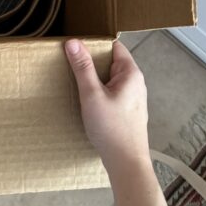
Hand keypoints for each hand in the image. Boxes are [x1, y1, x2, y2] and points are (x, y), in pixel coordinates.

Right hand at [65, 39, 149, 176]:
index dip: (94, 44)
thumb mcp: (92, 95)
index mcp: (131, 73)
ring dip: (94, 78)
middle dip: (91, 62)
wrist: (126, 164)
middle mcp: (135, 83)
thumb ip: (83, 67)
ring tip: (75, 81)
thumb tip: (73, 42)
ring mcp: (132, 98)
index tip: (76, 47)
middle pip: (111, 61)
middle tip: (71, 63)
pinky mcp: (127, 110)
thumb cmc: (111, 129)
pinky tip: (86, 100)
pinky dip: (99, 91)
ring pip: (110, 78)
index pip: (113, 46)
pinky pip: (111, 92)